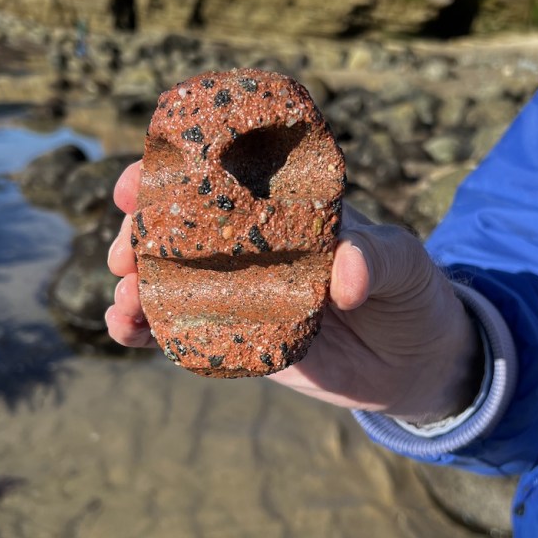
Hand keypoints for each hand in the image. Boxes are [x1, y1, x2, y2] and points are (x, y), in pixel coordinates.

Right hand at [106, 162, 482, 422]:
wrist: (415, 364)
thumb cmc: (412, 294)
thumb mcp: (404, 266)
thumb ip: (377, 259)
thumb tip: (344, 275)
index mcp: (283, 207)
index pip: (221, 176)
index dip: (172, 173)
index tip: (136, 182)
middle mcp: (251, 244)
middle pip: (179, 227)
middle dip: (139, 233)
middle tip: (124, 252)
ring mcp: (239, 290)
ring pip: (169, 279)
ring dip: (135, 283)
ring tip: (122, 299)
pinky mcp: (236, 337)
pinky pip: (180, 330)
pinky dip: (145, 329)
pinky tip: (124, 331)